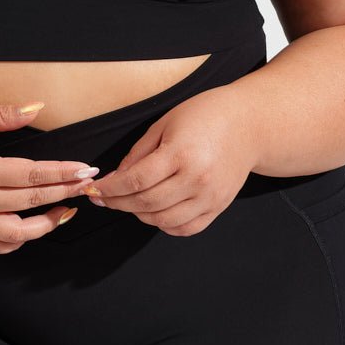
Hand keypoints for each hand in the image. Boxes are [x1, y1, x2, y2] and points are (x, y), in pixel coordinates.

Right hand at [0, 98, 98, 254]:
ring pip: (16, 234)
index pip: (34, 175)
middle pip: (32, 203)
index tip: (85, 170)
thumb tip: (36, 108)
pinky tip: (27, 230)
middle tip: (87, 185)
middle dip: (65, 193)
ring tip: (64, 211)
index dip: (64, 173)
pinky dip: (13, 243)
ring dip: (45, 225)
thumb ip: (2, 114)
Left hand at [83, 86, 256, 235]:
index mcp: (181, 154)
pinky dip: (164, 224)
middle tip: (104, 198)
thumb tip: (116, 178)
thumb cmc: (206, 116)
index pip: (135, 180)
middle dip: (118, 203)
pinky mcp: (218, 207)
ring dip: (138, 214)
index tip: (95, 190)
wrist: (249, 125)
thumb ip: (138, 154)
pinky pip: (185, 228)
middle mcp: (197, 179)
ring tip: (129, 202)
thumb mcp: (165, 124)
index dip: (110, 189)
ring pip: (162, 220)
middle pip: (146, 203)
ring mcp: (209, 197)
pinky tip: (155, 211)